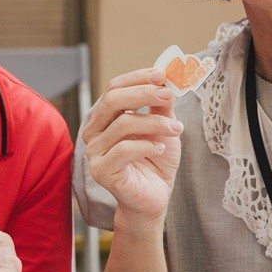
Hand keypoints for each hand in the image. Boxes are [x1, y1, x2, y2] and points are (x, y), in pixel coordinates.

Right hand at [79, 68, 181, 231]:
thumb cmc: (156, 161)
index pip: (114, 87)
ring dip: (155, 122)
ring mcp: (94, 152)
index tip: (163, 74)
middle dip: (144, 93)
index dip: (137, 77)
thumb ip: (161, 104)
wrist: (155, 197)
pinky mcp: (101, 171)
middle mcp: (94, 131)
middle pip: (113, 99)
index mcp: (105, 116)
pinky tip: (161, 148)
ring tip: (176, 128)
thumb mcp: (163, 125)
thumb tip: (167, 78)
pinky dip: (147, 145)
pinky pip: (124, 149)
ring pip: (123, 123)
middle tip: (168, 94)